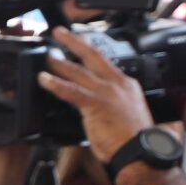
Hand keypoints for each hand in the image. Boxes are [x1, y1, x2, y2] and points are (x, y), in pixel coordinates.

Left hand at [37, 29, 155, 165]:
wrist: (141, 151)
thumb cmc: (133, 140)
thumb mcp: (126, 114)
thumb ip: (111, 104)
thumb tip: (95, 106)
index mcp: (128, 85)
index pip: (106, 63)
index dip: (90, 53)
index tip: (80, 46)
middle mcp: (118, 84)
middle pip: (93, 55)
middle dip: (74, 41)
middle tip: (60, 32)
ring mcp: (107, 92)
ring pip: (79, 70)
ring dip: (59, 62)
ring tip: (47, 57)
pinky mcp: (96, 104)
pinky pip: (71, 91)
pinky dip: (55, 84)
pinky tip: (43, 79)